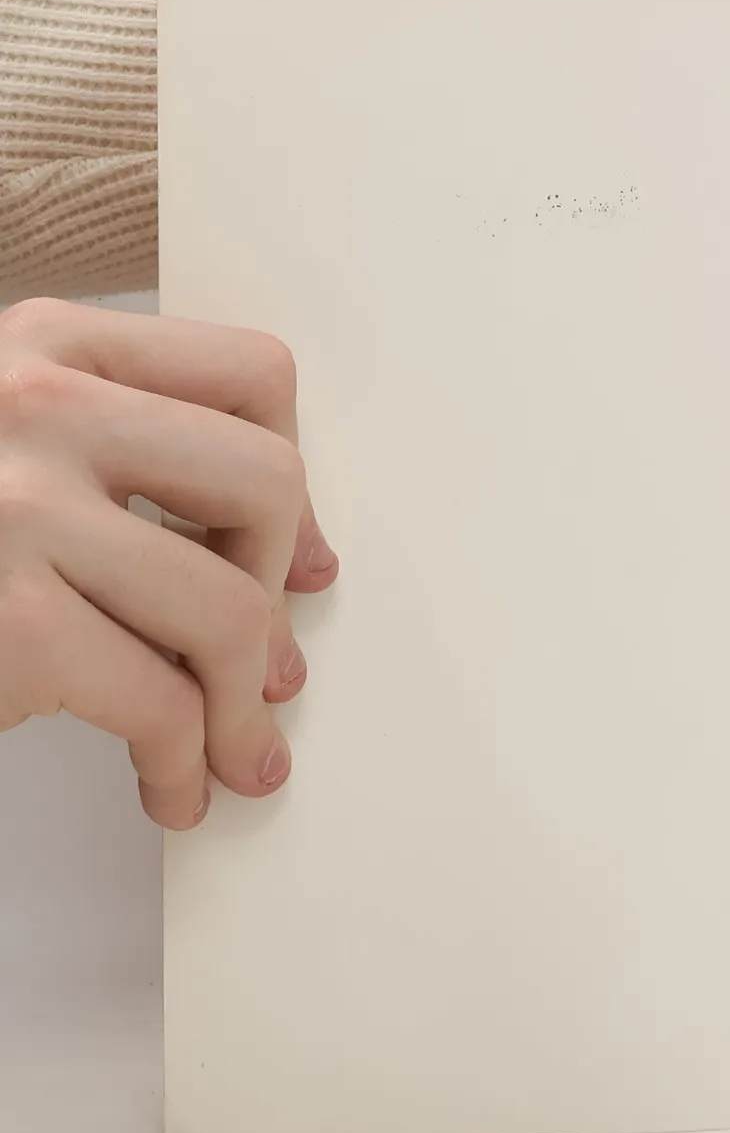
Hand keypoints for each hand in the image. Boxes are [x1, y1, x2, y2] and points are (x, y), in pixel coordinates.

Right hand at [0, 299, 335, 829]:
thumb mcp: (4, 446)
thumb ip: (116, 455)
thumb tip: (298, 560)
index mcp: (40, 344)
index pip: (254, 373)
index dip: (296, 478)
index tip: (294, 560)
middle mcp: (30, 403)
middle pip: (266, 484)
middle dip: (275, 592)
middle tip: (260, 665)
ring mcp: (13, 508)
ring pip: (229, 606)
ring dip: (245, 702)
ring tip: (232, 748)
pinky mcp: (5, 622)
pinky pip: (163, 702)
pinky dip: (186, 763)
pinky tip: (170, 788)